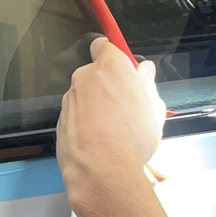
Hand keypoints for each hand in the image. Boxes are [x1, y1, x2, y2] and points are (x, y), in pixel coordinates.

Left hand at [58, 36, 166, 196]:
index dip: (115, 55)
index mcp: (110, 66)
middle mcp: (85, 78)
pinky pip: (77, 119)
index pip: (105, 45)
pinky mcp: (61, 123)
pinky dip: (87, 127)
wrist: (104, 171)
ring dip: (99, 110)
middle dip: (109, 87)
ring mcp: (70, 101)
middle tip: (129, 108)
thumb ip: (147, 84)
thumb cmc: (132, 136)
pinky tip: (102, 145)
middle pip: (96, 75)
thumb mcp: (154, 108)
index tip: (125, 69)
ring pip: (86, 99)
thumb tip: (143, 71)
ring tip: (117, 134)